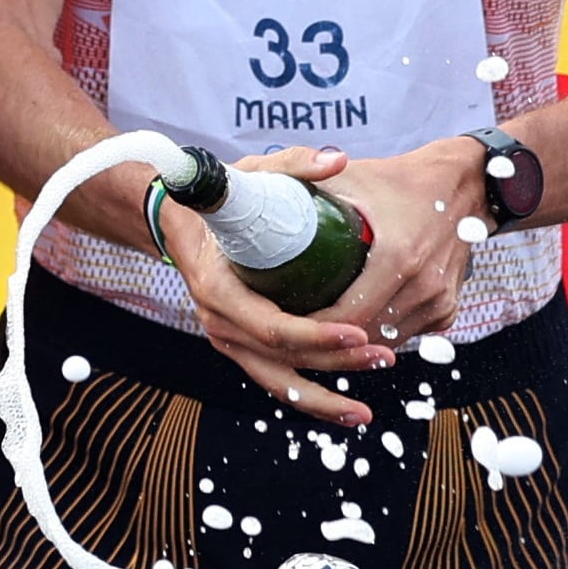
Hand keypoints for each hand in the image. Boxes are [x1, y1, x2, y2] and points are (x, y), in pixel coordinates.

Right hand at [159, 146, 391, 428]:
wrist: (184, 220)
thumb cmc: (224, 199)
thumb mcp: (253, 174)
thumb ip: (295, 165)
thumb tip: (338, 160)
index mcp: (218, 288)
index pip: (271, 326)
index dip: (316, 335)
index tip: (358, 330)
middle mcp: (220, 323)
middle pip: (281, 360)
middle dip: (335, 364)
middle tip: (383, 355)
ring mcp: (230, 339)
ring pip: (279, 381)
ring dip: (324, 397)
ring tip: (366, 408)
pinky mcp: (244, 346)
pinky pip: (278, 380)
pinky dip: (311, 397)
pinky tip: (346, 409)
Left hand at [261, 138, 487, 347]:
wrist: (461, 182)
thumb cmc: (399, 179)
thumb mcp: (350, 175)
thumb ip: (304, 177)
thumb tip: (259, 192)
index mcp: (399, 256)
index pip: (346, 316)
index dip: (311, 328)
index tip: (282, 321)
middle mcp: (425, 285)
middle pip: (363, 336)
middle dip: (326, 341)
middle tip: (291, 330)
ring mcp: (440, 300)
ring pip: (385, 342)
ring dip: (352, 343)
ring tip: (315, 329)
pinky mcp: (447, 309)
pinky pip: (404, 335)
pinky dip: (376, 333)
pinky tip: (350, 323)